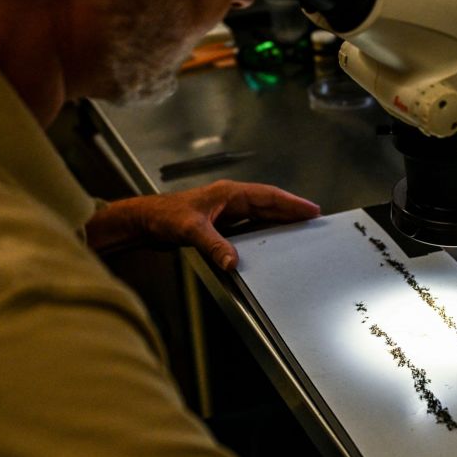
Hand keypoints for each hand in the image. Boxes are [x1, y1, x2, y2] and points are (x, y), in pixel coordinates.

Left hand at [86, 180, 319, 269]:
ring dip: (278, 220)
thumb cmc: (163, 216)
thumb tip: (233, 262)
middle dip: (291, 210)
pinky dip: (263, 231)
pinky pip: (249, 225)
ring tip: (299, 228)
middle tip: (313, 219)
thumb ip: (213, 245)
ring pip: (260, 214)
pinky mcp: (218, 224)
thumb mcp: (190, 229)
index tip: (311, 209)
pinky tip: (270, 240)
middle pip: (268, 204)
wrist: (143, 222)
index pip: (268, 196)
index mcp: (229, 194)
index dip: (291, 203)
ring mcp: (225, 212)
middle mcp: (230, 200)